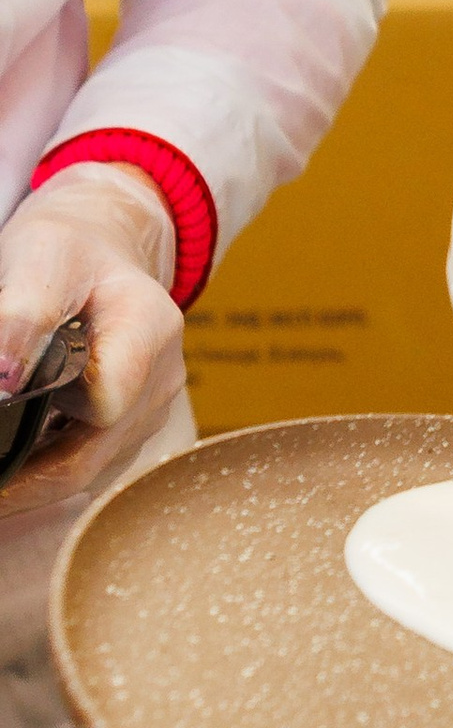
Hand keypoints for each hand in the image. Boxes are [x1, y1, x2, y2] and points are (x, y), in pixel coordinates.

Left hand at [0, 163, 185, 528]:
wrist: (103, 248)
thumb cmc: (70, 248)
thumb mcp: (43, 258)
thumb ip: (23, 316)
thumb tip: (2, 382)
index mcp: (149, 330)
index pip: (103, 404)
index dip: (44, 418)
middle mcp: (161, 380)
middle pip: (91, 457)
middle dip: (24, 478)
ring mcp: (149, 411)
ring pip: (88, 472)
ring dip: (31, 480)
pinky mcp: (130, 428)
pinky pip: (87, 467)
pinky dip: (43, 471)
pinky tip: (9, 461)